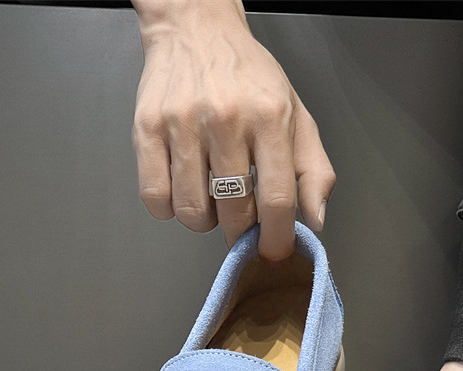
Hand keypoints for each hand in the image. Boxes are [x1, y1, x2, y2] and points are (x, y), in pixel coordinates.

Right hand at [131, 0, 335, 258]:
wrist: (197, 28)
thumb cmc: (251, 79)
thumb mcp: (297, 116)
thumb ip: (314, 170)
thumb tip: (315, 220)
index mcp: (269, 117)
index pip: (277, 199)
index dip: (277, 237)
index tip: (274, 251)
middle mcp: (226, 119)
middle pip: (235, 211)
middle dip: (242, 233)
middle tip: (242, 227)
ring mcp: (182, 124)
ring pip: (193, 212)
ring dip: (206, 222)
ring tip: (212, 201)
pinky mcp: (147, 128)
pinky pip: (156, 198)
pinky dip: (170, 208)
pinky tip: (184, 190)